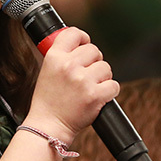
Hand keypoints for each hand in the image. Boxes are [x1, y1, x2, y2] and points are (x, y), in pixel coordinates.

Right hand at [24, 27, 118, 144]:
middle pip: (94, 50)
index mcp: (54, 57)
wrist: (48, 126)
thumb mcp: (47, 71)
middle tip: (87, 74)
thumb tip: (80, 44)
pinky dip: (109, 91)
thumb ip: (62, 56)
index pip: (73, 33)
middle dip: (94, 62)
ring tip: (90, 87)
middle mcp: (68, 65)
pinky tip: (98, 96)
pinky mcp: (95, 95)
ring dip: (102, 77)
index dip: (83, 38)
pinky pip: (114, 85)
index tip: (84, 44)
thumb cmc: (48, 101)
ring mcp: (82, 80)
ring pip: (106, 67)